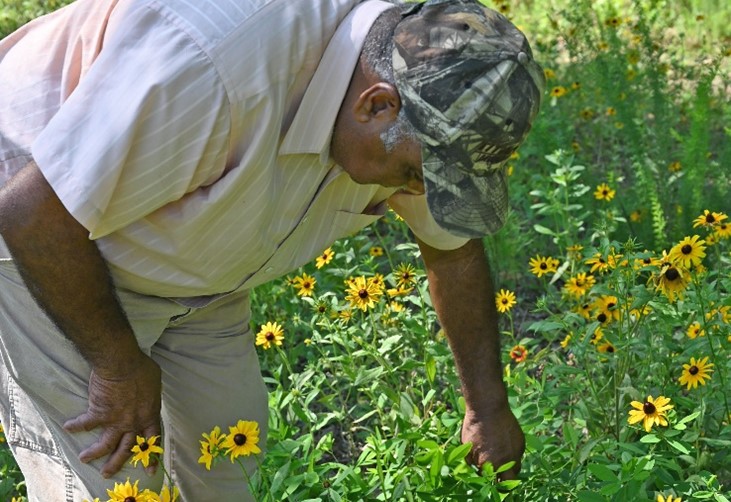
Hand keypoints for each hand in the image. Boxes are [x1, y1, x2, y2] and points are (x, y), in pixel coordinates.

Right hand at [64, 353, 161, 477]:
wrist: (122, 364)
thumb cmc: (141, 369)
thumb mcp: (155, 384)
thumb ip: (151, 397)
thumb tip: (149, 396)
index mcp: (148, 415)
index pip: (152, 440)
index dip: (150, 456)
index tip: (149, 471)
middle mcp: (132, 423)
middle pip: (126, 449)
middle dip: (116, 463)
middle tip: (107, 473)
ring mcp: (115, 420)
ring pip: (104, 444)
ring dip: (93, 453)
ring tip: (83, 458)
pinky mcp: (98, 413)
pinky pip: (84, 423)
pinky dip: (75, 425)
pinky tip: (67, 426)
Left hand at [462, 404, 524, 480]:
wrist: (489, 408)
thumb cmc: (474, 427)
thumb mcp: (467, 446)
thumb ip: (473, 461)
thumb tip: (477, 467)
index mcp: (490, 465)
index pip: (491, 483)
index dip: (488, 480)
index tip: (485, 476)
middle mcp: (506, 462)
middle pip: (508, 481)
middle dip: (503, 481)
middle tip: (496, 475)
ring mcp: (516, 453)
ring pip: (515, 468)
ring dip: (508, 468)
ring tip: (500, 460)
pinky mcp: (521, 444)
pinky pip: (518, 455)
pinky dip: (512, 455)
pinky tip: (504, 445)